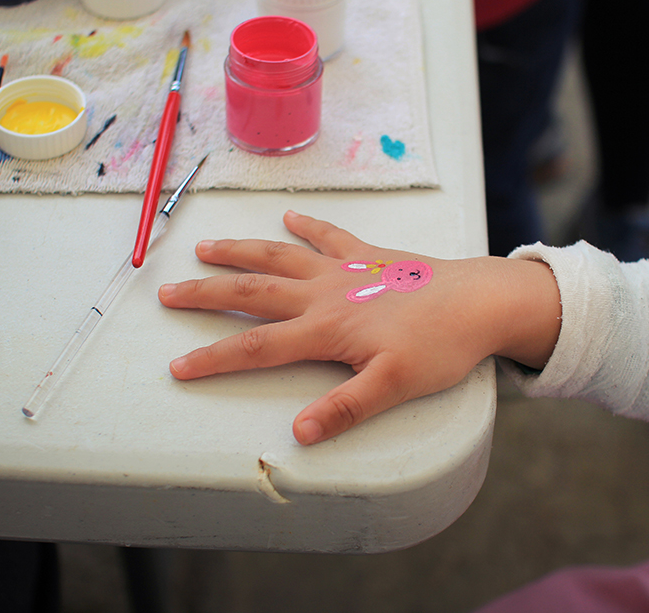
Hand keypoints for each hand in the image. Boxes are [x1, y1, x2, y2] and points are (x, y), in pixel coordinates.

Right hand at [159, 212, 559, 443]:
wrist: (481, 301)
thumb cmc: (441, 346)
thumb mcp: (394, 387)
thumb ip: (346, 408)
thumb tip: (299, 432)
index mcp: (326, 329)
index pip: (256, 347)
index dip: (214, 358)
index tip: (177, 367)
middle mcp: (326, 294)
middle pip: (253, 291)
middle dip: (207, 293)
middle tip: (168, 292)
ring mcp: (346, 270)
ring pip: (281, 256)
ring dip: (241, 251)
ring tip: (206, 247)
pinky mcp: (370, 256)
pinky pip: (331, 234)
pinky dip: (309, 224)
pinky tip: (290, 215)